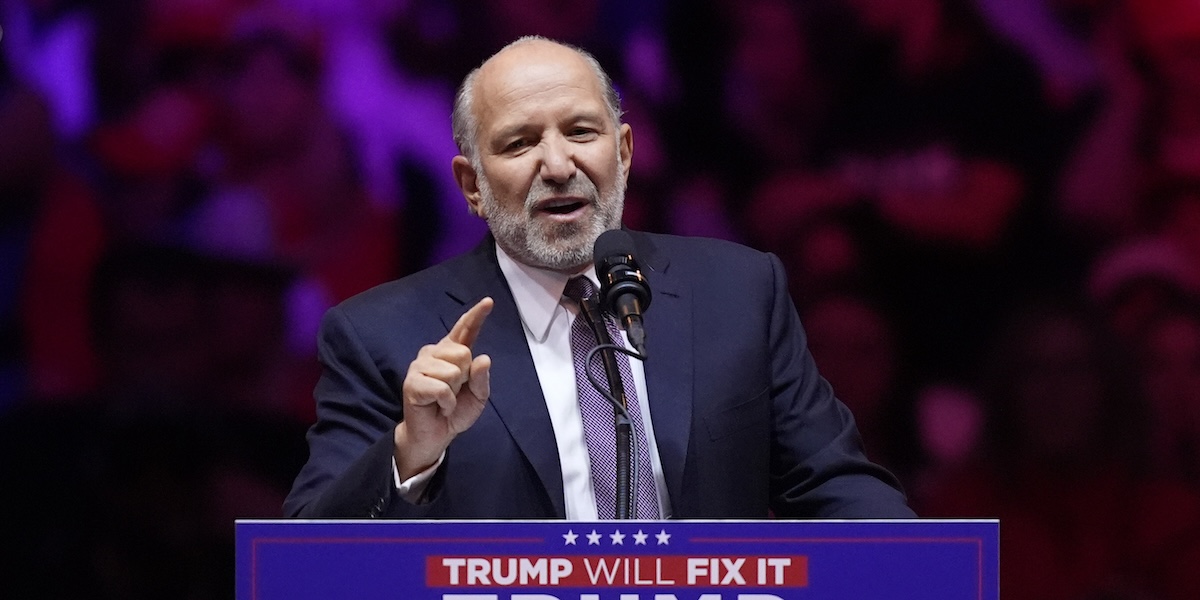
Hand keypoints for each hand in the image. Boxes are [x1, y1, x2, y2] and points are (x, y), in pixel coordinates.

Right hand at [394, 297, 493, 479]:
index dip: (476, 315)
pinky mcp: (412, 382)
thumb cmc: (455, 411)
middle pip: (463, 353)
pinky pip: (441, 388)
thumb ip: (482, 378)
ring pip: (453, 371)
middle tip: (454, 391)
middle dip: (465, 377)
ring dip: (454, 392)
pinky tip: (439, 406)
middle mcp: (434, 353)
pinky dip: (446, 402)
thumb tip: (483, 358)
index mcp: (452, 352)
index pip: (465, 330)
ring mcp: (420, 365)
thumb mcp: (478, 397)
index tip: (488, 302)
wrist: (435, 435)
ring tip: (444, 400)